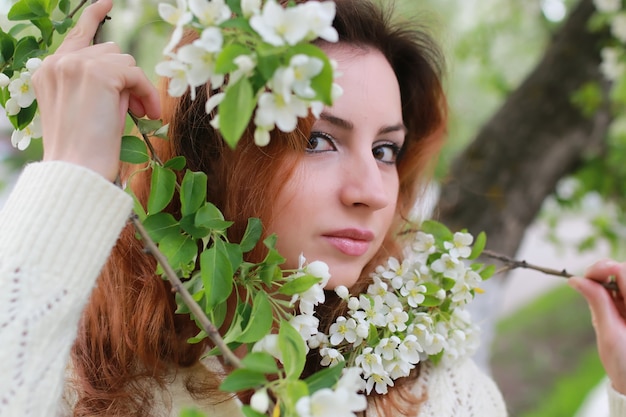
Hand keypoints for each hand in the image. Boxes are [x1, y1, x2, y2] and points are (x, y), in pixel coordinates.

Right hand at [31, 0, 160, 180]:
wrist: (76, 169)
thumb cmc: (83, 150)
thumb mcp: (84, 109)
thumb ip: (97, 85)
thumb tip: (127, 76)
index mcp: (48, 71)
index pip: (75, 35)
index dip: (93, 17)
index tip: (107, 1)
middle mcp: (58, 62)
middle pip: (110, 52)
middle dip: (129, 79)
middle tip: (140, 109)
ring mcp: (76, 64)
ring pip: (125, 62)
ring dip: (139, 88)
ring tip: (141, 114)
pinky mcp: (98, 73)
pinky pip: (136, 74)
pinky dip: (146, 93)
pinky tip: (147, 113)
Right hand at [569, 259, 625, 393]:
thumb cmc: (624, 363)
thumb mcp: (608, 332)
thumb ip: (596, 302)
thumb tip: (576, 280)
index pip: (623, 271)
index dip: (603, 268)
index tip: (585, 278)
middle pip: (622, 271)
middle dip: (603, 273)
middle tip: (585, 286)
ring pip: (620, 280)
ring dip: (605, 284)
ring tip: (597, 303)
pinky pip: (619, 293)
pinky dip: (608, 294)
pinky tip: (604, 307)